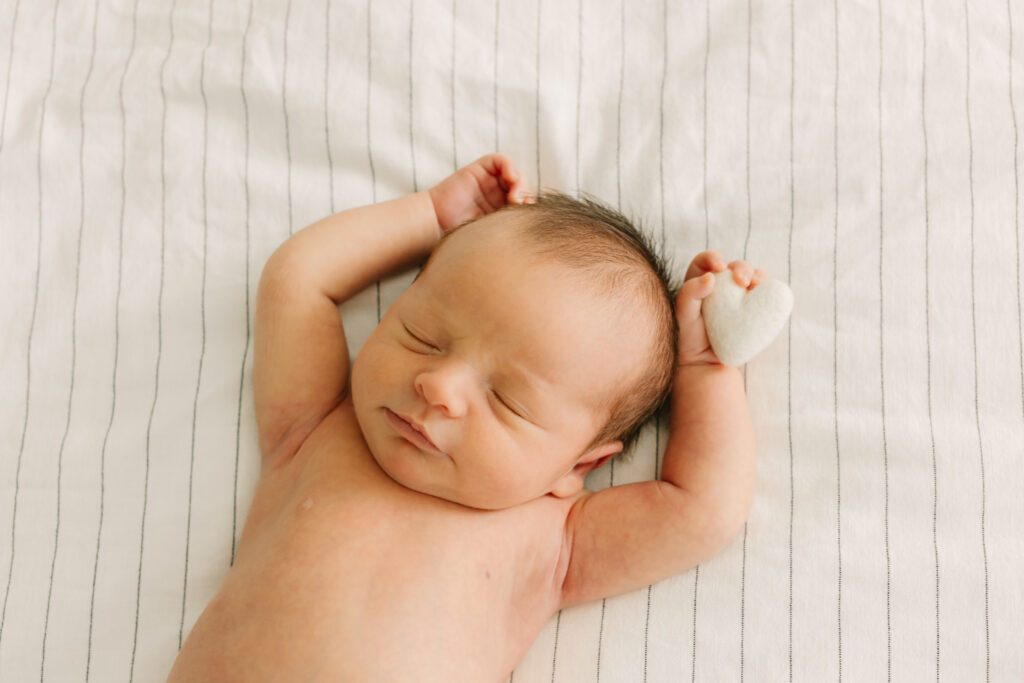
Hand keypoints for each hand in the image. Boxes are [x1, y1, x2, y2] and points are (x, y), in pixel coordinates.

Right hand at [427, 153, 531, 231]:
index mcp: (501, 211)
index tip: (529, 220)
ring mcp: (488, 182)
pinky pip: (501, 161)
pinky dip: (510, 167)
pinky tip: (511, 180)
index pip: (525, 204)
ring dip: (520, 184)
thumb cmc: (460, 236)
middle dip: (526, 196)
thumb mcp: (492, 234)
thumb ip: (510, 229)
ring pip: (514, 174)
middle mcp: (496, 195)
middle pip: (523, 188)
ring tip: (515, 198)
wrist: (436, 225)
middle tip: (521, 207)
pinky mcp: (479, 169)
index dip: (530, 208)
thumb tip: (535, 232)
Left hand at [675, 251, 767, 365]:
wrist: (704, 364)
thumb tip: (710, 277)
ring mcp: (738, 298)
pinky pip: (764, 296)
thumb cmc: (688, 339)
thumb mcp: (682, 317)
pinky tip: (766, 295)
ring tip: (756, 285)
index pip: (706, 261)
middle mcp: (721, 286)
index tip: (719, 267)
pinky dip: (768, 291)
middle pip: (734, 267)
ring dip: (758, 276)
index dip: (713, 257)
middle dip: (742, 268)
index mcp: (700, 282)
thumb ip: (689, 295)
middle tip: (742, 281)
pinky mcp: (752, 310)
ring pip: (752, 277)